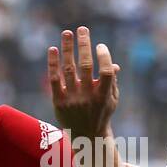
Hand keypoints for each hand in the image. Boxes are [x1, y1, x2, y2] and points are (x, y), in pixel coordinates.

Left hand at [48, 26, 118, 141]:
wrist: (85, 137)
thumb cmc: (101, 114)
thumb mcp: (112, 100)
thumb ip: (113, 82)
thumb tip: (112, 64)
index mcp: (104, 96)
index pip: (107, 72)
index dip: (104, 57)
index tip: (100, 45)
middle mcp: (88, 97)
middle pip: (86, 66)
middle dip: (84, 45)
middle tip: (82, 28)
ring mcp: (73, 100)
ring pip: (69, 69)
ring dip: (68, 49)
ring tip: (67, 33)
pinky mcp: (59, 102)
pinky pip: (54, 79)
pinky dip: (53, 63)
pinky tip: (53, 49)